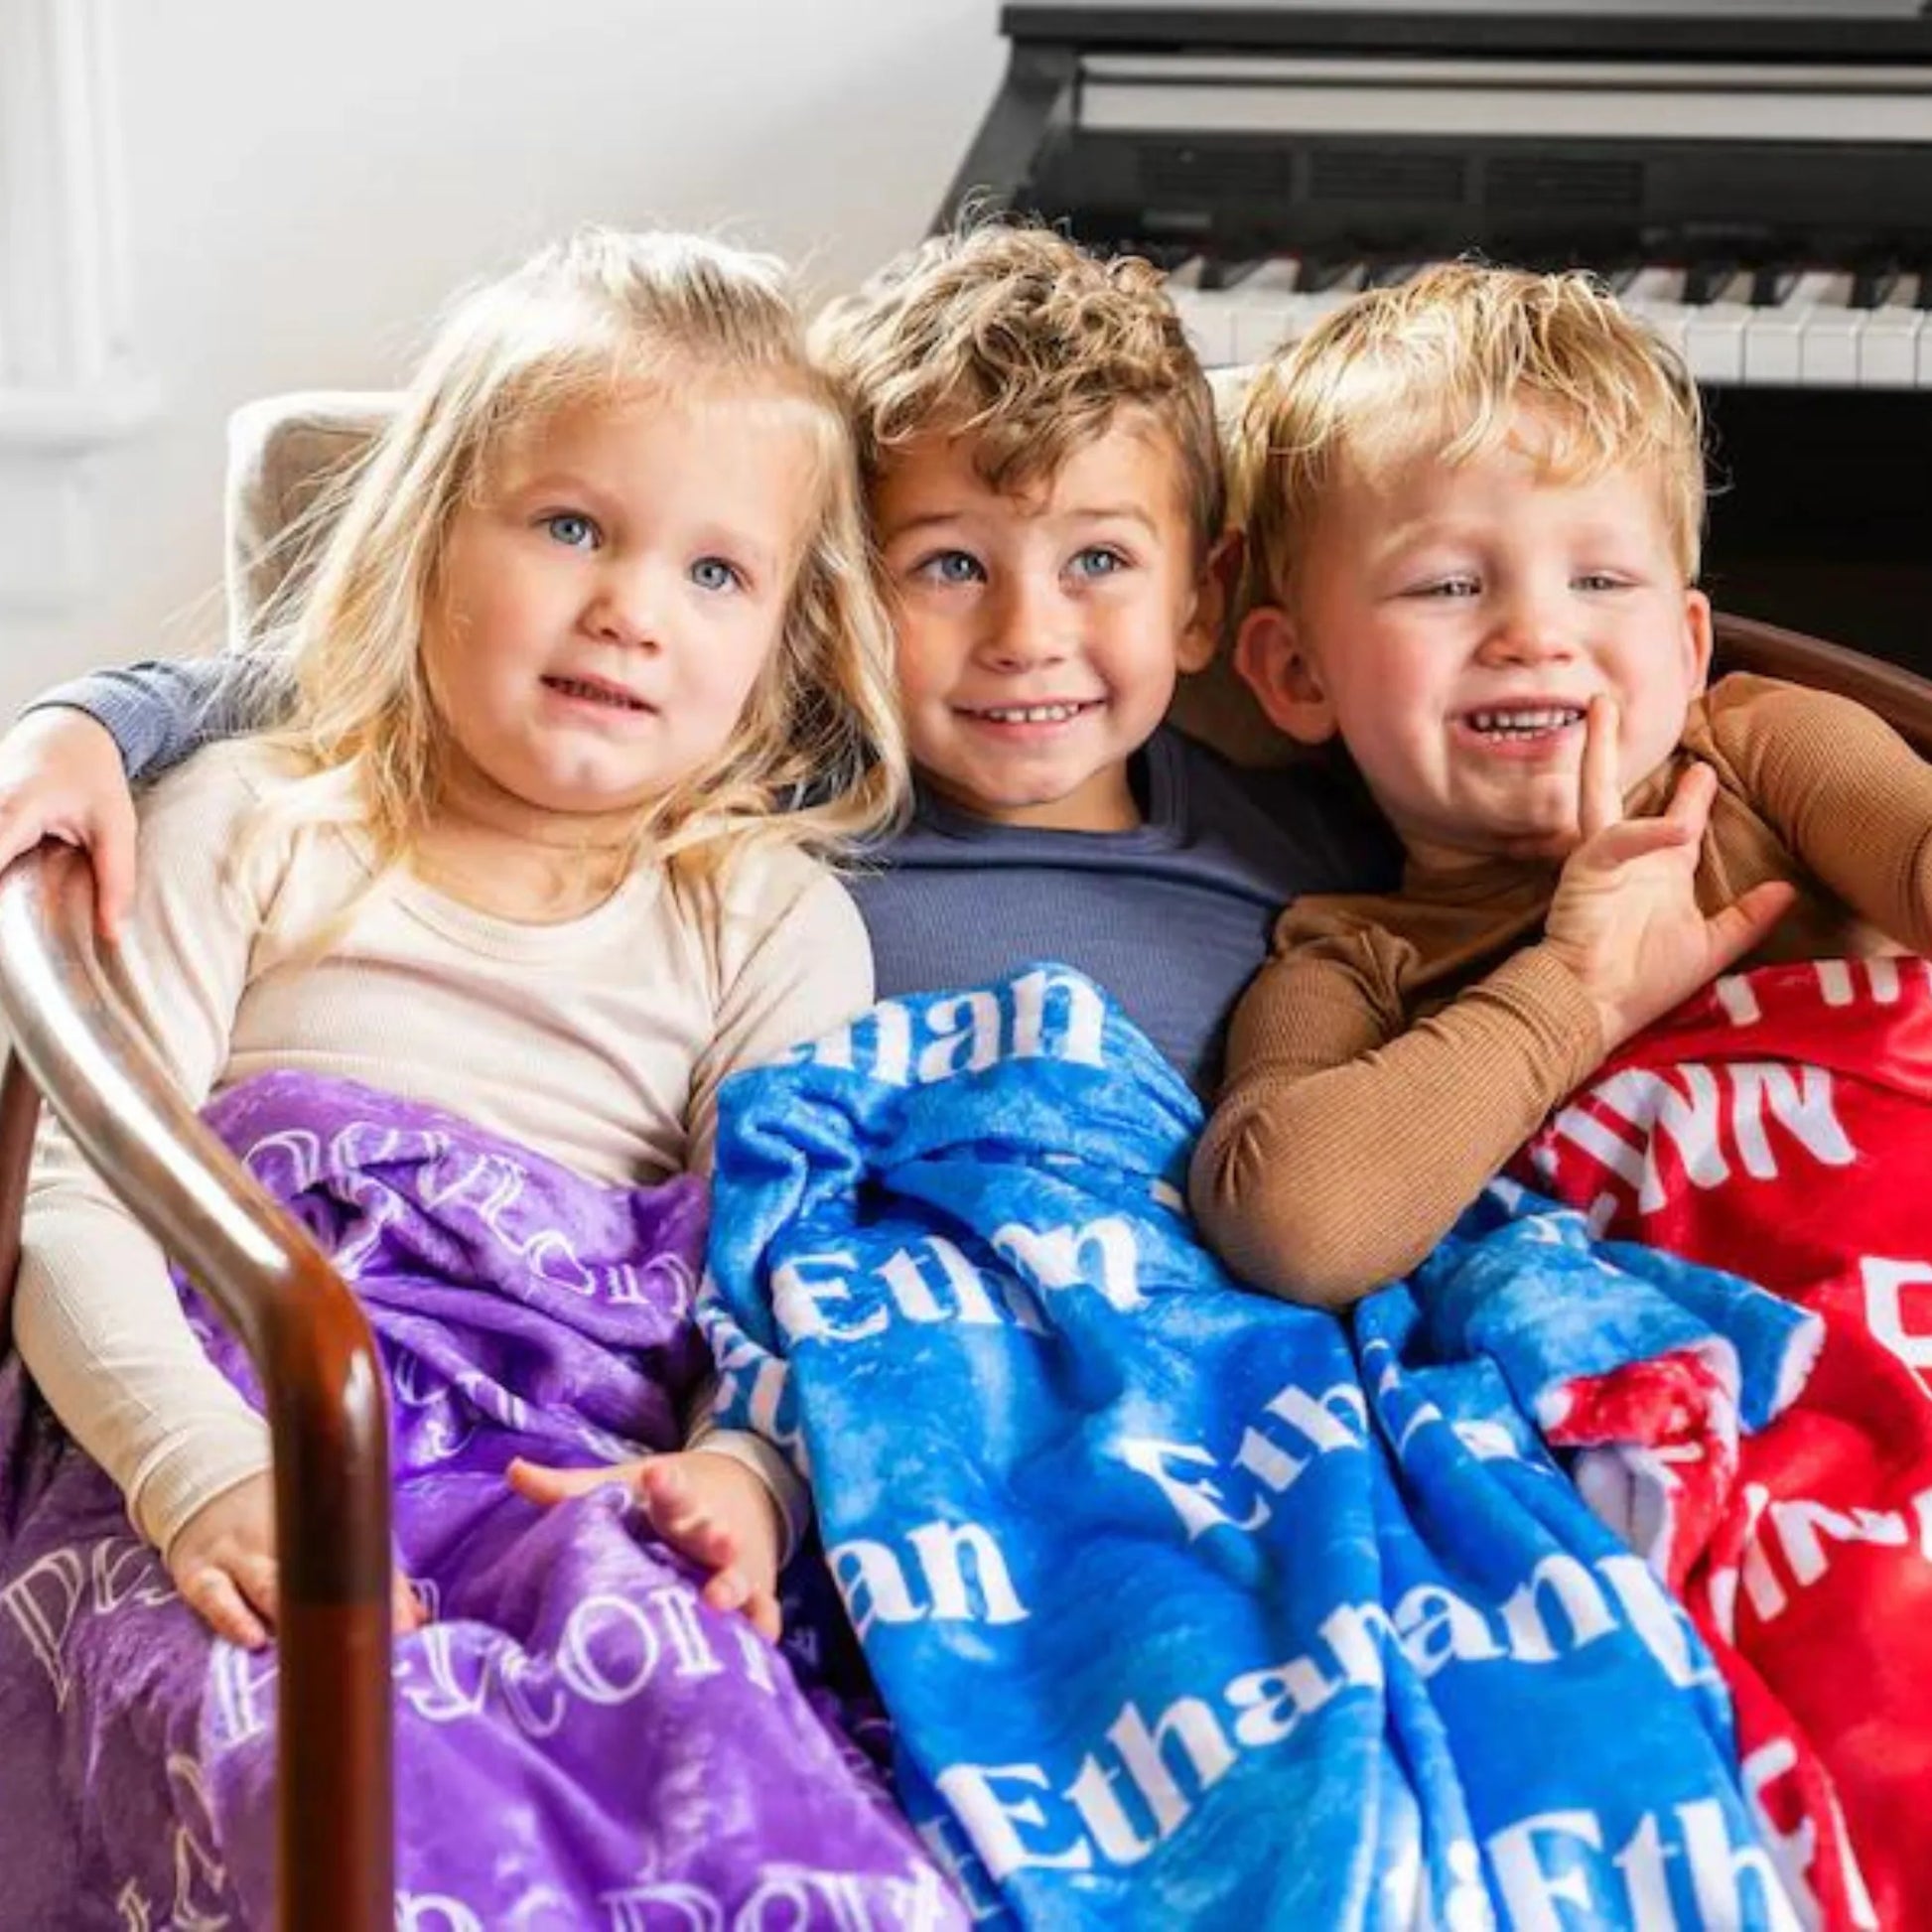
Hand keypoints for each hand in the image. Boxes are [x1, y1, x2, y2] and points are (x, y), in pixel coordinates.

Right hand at [0, 707, 137, 937]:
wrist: (69, 728)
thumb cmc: (93, 773)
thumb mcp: (116, 825)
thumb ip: (115, 880)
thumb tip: (111, 935)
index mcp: (13, 810)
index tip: (6, 934)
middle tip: (13, 936)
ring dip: (0, 881)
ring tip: (16, 916)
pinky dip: (0, 870)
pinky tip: (12, 886)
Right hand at [166, 1472, 424, 1648]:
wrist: (206, 1479)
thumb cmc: (287, 1518)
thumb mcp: (333, 1531)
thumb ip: (376, 1575)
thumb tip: (416, 1625)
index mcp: (322, 1518)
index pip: (364, 1553)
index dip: (387, 1592)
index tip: (410, 1630)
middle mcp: (281, 1532)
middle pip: (315, 1569)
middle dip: (337, 1609)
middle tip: (361, 1644)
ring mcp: (237, 1552)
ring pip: (266, 1582)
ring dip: (289, 1614)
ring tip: (310, 1645)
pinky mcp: (199, 1574)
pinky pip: (214, 1597)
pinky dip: (233, 1619)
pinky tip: (253, 1640)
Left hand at [509, 1450, 784, 1639]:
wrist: (742, 1494)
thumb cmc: (665, 1502)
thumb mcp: (624, 1488)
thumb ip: (570, 1489)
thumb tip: (511, 1471)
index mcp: (677, 1506)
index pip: (673, 1492)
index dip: (667, 1485)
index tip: (658, 1473)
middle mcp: (709, 1536)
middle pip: (712, 1535)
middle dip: (715, 1537)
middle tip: (718, 1538)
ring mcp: (735, 1568)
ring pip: (741, 1578)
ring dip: (735, 1586)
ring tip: (721, 1599)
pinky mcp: (755, 1598)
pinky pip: (763, 1617)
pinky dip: (762, 1629)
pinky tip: (757, 1645)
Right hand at [1541, 695, 1796, 1054]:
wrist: (1596, 1006)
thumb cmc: (1642, 982)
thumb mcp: (1712, 947)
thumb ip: (1748, 917)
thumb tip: (1788, 890)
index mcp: (1656, 873)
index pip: (1676, 822)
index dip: (1691, 795)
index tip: (1705, 769)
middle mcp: (1627, 859)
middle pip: (1620, 791)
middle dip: (1614, 749)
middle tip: (1612, 705)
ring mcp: (1601, 860)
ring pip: (1597, 793)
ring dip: (1598, 752)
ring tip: (1599, 710)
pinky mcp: (1585, 871)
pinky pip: (1618, 839)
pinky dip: (1648, 832)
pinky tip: (1677, 828)